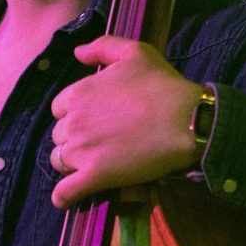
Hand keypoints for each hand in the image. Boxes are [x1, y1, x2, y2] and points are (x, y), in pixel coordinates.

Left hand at [49, 35, 203, 207]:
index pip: (59, 109)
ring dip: (70, 163)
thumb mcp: (133, 53)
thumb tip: (77, 52)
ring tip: (93, 164)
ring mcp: (81, 151)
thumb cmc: (162, 85)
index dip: (75, 114)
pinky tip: (67, 198)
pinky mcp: (94, 176)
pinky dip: (63, 197)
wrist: (186, 120)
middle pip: (59, 135)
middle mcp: (72, 122)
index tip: (95, 118)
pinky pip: (65, 192)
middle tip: (101, 141)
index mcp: (77, 94)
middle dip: (74, 138)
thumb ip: (102, 47)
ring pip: (59, 161)